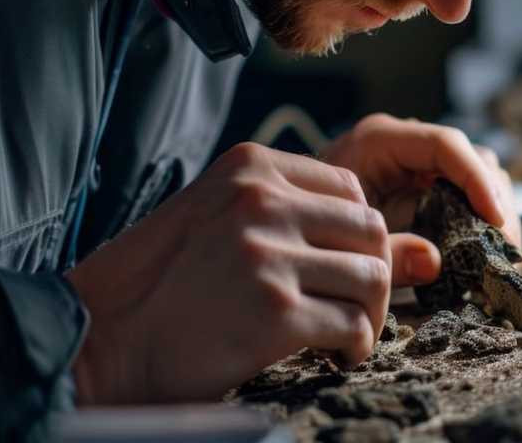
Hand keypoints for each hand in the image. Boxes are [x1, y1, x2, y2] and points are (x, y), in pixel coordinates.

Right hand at [67, 143, 391, 404]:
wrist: (98, 337)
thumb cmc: (164, 281)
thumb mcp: (227, 222)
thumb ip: (307, 221)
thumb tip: (424, 251)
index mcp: (250, 166)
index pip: (351, 188)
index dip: (358, 234)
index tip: (342, 265)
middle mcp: (261, 200)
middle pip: (371, 229)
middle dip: (375, 273)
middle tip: (356, 306)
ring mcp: (267, 254)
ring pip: (372, 276)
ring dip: (369, 313)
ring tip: (346, 333)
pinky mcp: (273, 312)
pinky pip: (353, 325)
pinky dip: (355, 345)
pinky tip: (335, 354)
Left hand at [321, 114, 521, 273]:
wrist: (290, 225)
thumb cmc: (308, 223)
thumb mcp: (342, 235)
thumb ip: (385, 251)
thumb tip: (434, 262)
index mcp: (381, 141)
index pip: (446, 145)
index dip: (476, 180)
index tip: (494, 219)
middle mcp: (407, 145)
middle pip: (473, 158)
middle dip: (494, 201)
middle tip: (504, 247)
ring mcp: (420, 165)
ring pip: (479, 175)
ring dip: (495, 213)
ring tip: (499, 254)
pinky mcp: (427, 188)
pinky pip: (468, 195)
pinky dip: (481, 222)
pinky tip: (485, 253)